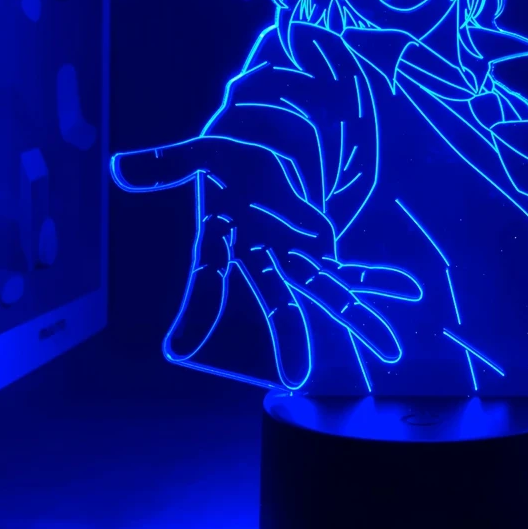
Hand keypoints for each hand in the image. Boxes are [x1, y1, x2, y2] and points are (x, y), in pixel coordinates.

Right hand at [112, 136, 418, 388]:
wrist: (258, 158)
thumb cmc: (229, 161)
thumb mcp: (204, 152)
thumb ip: (169, 162)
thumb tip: (118, 169)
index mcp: (226, 240)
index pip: (205, 278)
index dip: (194, 310)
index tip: (179, 348)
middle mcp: (261, 258)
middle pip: (275, 296)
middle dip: (289, 332)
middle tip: (297, 375)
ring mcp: (294, 256)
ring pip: (326, 291)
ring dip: (358, 316)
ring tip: (388, 350)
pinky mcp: (320, 248)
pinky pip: (350, 269)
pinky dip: (379, 278)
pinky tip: (408, 291)